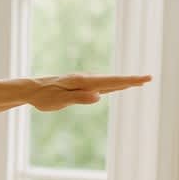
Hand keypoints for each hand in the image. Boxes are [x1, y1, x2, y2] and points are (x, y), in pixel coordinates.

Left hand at [30, 73, 151, 111]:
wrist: (30, 89)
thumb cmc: (43, 97)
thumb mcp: (60, 100)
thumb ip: (79, 98)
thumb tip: (99, 96)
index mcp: (83, 82)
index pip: (111, 82)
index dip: (128, 81)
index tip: (144, 79)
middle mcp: (85, 79)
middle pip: (112, 80)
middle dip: (130, 80)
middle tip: (148, 79)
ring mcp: (82, 82)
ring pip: (107, 82)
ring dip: (122, 82)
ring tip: (138, 83)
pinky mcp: (78, 86)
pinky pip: (99, 85)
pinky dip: (111, 86)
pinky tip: (115, 88)